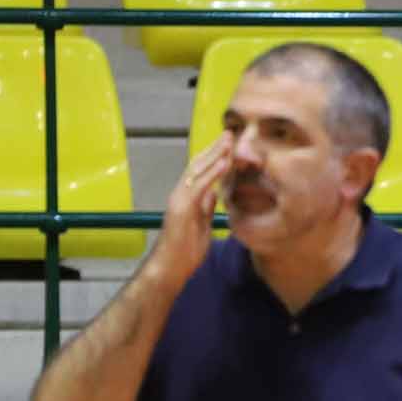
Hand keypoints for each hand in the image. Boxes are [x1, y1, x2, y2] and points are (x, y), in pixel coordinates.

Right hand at [155, 131, 231, 288]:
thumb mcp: (202, 224)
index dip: (215, 156)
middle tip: (230, 133)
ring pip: (197, 170)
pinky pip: (198, 186)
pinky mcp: (181, 208)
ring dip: (214, 154)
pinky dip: (212, 173)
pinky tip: (224, 163)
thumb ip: (206, 207)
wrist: (171, 267)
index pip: (201, 171)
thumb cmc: (185, 250)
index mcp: (187, 197)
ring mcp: (179, 199)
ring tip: (229, 141)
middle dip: (215, 148)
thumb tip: (215, 194)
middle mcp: (181, 193)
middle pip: (198, 164)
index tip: (230, 145)